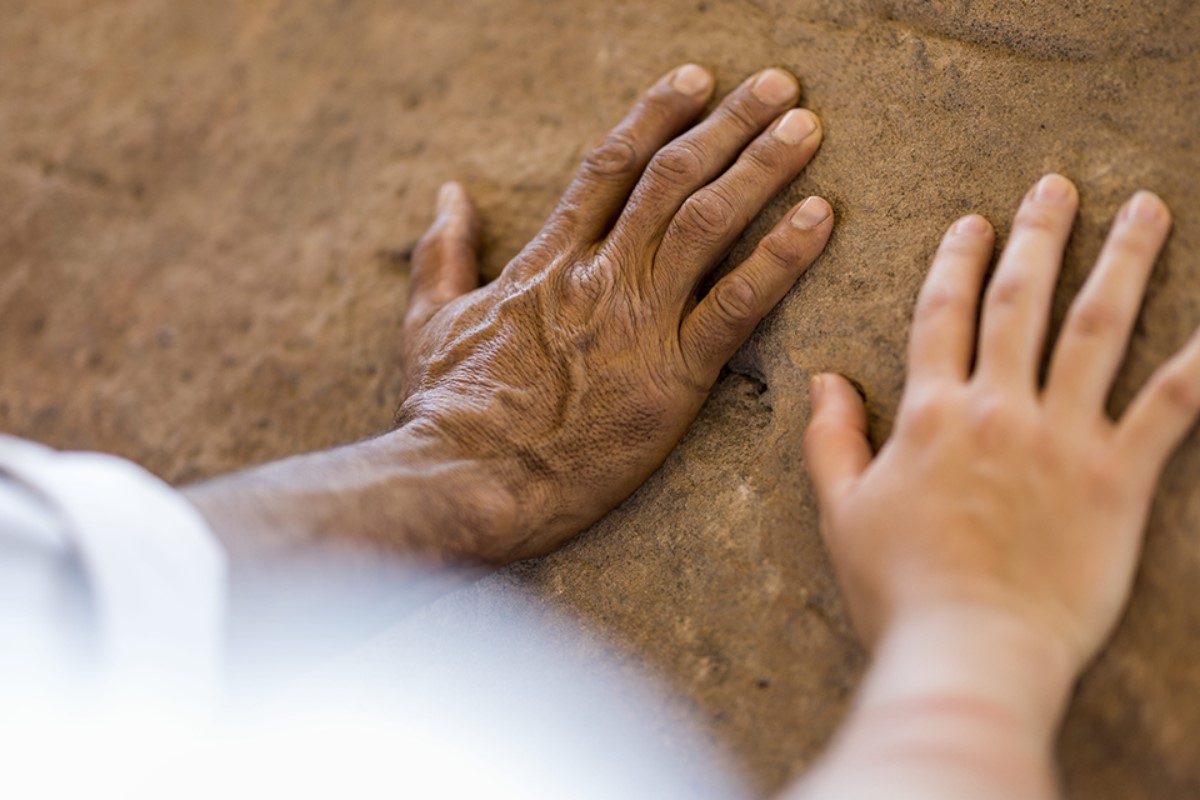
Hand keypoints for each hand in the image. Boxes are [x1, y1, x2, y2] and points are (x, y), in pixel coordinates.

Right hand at [399, 64, 831, 562]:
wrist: (466, 479)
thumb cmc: (446, 410)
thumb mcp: (428, 319)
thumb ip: (444, 252)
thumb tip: (448, 196)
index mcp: (549, 259)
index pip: (610, 166)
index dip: (656, 115)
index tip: (696, 80)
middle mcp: (600, 274)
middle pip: (671, 178)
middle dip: (728, 124)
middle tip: (777, 84)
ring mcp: (638, 320)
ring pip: (709, 222)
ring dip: (762, 167)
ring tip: (807, 126)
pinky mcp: (671, 375)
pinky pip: (738, 304)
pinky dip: (782, 256)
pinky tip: (820, 218)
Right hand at [805, 173, 1191, 672]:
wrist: (970, 650)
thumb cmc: (899, 590)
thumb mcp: (843, 513)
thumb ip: (832, 440)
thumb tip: (823, 380)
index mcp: (931, 414)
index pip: (941, 314)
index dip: (956, 260)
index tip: (972, 221)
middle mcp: (997, 408)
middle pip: (1019, 301)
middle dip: (1039, 235)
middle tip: (1057, 186)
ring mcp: (1062, 439)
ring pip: (1096, 329)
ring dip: (1122, 262)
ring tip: (1146, 209)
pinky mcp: (1116, 479)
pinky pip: (1169, 406)